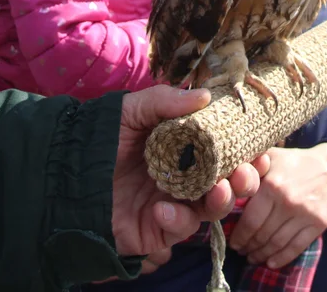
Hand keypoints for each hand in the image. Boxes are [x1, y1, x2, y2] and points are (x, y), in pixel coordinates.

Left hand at [111, 86, 269, 264]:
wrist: (63, 171)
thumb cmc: (100, 137)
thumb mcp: (131, 110)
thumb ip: (164, 101)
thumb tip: (205, 96)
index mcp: (185, 150)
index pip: (226, 153)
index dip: (248, 153)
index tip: (262, 148)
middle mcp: (184, 178)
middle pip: (228, 184)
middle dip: (244, 181)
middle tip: (246, 173)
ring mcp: (172, 204)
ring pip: (210, 209)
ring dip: (222, 201)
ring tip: (219, 189)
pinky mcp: (156, 229)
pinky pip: (178, 229)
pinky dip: (176, 219)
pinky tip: (161, 207)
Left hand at [229, 143, 326, 268]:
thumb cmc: (292, 163)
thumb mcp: (269, 157)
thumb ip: (248, 166)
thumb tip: (222, 179)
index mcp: (272, 185)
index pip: (250, 221)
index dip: (239, 236)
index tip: (233, 242)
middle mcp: (288, 201)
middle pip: (262, 234)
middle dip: (248, 246)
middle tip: (241, 250)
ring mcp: (305, 213)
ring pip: (278, 243)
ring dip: (262, 254)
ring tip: (253, 257)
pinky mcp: (319, 223)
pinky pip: (297, 247)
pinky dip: (282, 258)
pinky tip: (271, 262)